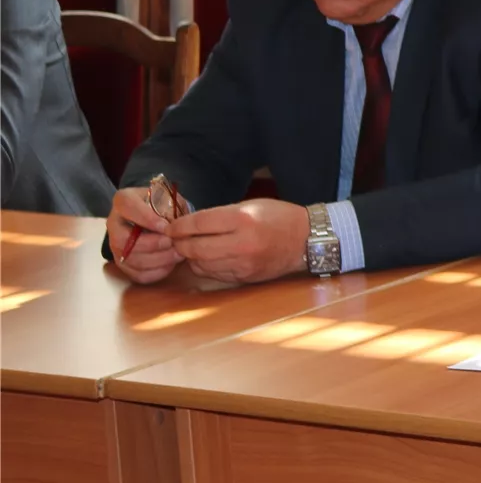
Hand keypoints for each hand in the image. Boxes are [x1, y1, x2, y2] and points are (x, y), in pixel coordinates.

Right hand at [107, 186, 181, 283]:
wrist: (157, 218)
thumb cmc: (164, 206)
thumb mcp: (169, 199)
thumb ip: (172, 207)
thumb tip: (177, 225)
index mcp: (124, 200)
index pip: (127, 207)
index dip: (146, 218)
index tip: (165, 226)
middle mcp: (114, 223)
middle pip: (122, 240)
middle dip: (151, 244)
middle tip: (172, 243)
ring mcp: (115, 245)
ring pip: (129, 259)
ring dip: (157, 260)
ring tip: (177, 255)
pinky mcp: (123, 263)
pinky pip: (135, 274)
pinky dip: (155, 272)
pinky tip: (170, 265)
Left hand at [165, 200, 309, 284]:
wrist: (307, 240)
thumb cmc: (278, 217)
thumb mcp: (250, 206)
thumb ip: (219, 216)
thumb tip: (188, 225)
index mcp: (243, 219)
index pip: (198, 224)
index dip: (179, 226)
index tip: (170, 227)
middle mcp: (242, 243)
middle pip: (195, 248)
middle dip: (180, 244)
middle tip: (176, 239)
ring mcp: (244, 263)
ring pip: (201, 264)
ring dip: (191, 257)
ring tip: (192, 248)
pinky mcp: (245, 277)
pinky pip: (214, 274)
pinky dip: (206, 266)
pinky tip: (209, 258)